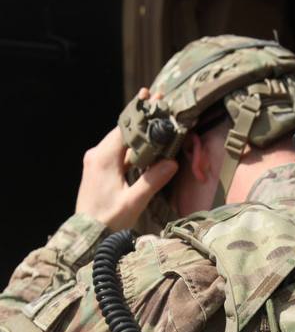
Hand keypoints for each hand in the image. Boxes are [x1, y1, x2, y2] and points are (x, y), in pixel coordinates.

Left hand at [75, 89, 177, 230]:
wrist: (86, 235)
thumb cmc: (108, 221)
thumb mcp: (133, 202)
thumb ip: (152, 180)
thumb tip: (172, 162)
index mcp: (104, 158)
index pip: (125, 127)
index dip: (141, 112)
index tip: (154, 96)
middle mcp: (96, 155)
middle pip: (122, 131)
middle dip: (141, 118)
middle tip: (159, 103)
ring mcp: (95, 162)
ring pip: (119, 141)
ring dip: (137, 133)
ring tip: (156, 122)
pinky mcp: (96, 170)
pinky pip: (115, 153)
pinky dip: (130, 147)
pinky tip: (144, 147)